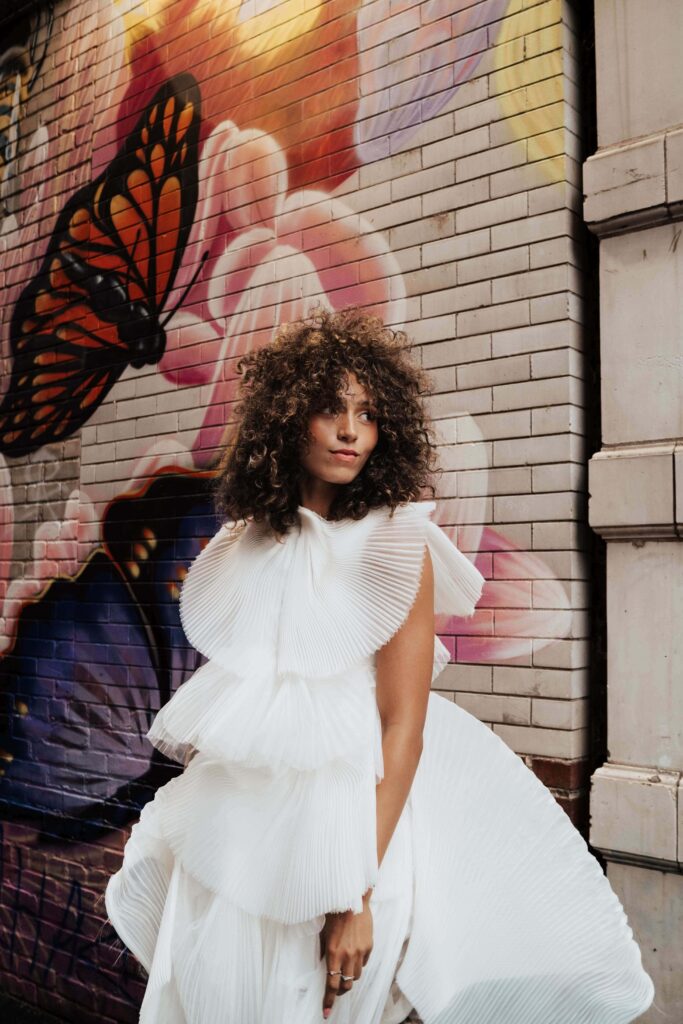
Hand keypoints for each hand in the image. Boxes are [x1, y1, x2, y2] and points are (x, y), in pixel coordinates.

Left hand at [319, 891, 372, 1018]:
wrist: (352, 899)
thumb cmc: (334, 916)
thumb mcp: (323, 935)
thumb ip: (324, 953)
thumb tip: (323, 967)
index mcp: (334, 953)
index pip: (331, 984)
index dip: (329, 1000)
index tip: (326, 1012)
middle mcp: (348, 955)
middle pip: (346, 984)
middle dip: (340, 990)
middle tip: (336, 989)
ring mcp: (361, 952)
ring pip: (357, 976)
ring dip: (350, 977)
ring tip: (345, 970)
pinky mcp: (369, 946)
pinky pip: (364, 963)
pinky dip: (358, 964)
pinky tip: (354, 955)